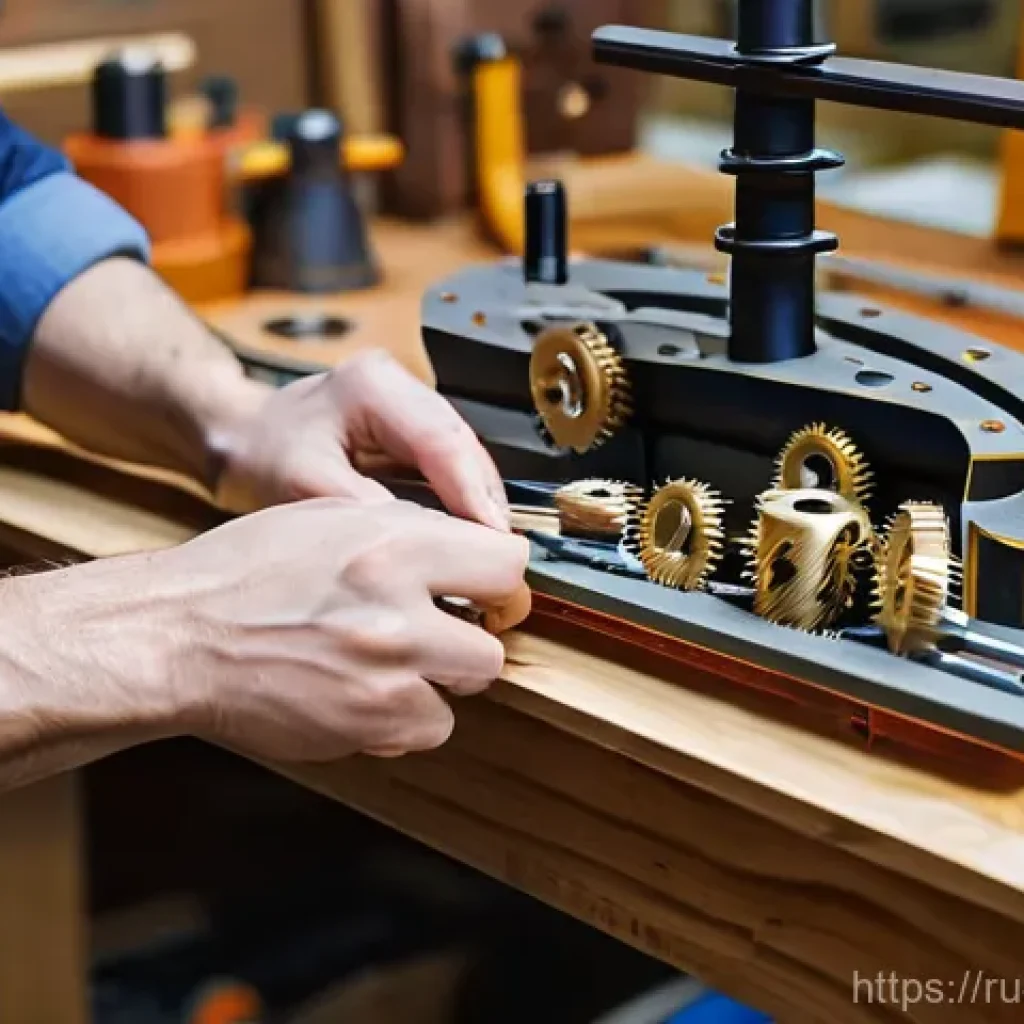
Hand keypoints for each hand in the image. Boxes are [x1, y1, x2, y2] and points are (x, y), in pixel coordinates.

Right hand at [149, 497, 529, 761]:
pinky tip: (366, 690)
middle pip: (495, 641)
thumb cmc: (244, 572)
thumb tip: (465, 549)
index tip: (487, 588)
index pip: (507, 564)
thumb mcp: (331, 517)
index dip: (499, 578)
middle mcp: (396, 609)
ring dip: (440, 678)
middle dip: (472, 636)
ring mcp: (384, 674)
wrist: (179, 636)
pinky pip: (428, 729)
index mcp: (391, 544)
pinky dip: (407, 716)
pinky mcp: (366, 724)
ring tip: (392, 659)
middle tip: (441, 630)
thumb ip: (409, 530)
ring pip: (468, 688)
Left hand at [210, 349, 509, 529]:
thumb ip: (362, 509)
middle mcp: (401, 385)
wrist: (242, 437)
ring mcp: (411, 404)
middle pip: (464, 447)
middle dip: (485, 502)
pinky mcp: (413, 428)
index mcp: (373, 384)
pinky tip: (467, 538)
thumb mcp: (301, 485)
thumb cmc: (260, 453)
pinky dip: (462, 502)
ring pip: (465, 457)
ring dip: (479, 505)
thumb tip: (423, 543)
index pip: (442, 440)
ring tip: (491, 554)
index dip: (473, 493)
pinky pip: (451, 467)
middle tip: (502, 557)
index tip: (493, 541)